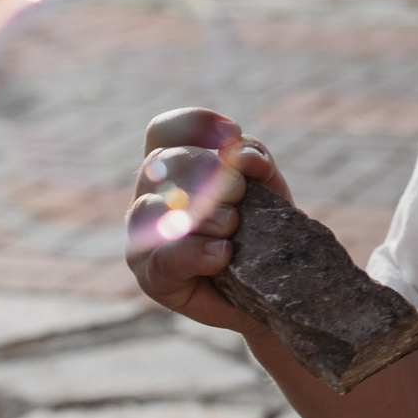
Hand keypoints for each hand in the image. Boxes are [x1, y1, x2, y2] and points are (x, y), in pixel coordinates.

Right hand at [125, 107, 293, 329]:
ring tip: (233, 227)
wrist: (274, 292)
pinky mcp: (150, 276)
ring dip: (205, 213)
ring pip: (157, 207)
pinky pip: (166, 256)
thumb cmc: (264, 236)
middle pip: (164, 161)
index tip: (233, 135)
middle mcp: (150, 196)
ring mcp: (143, 236)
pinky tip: (223, 254)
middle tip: (240, 195)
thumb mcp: (268, 189)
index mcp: (173, 167)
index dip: (195, 125)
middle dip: (210, 172)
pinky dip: (198, 251)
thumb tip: (242, 155)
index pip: (164, 131)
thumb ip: (256, 163)